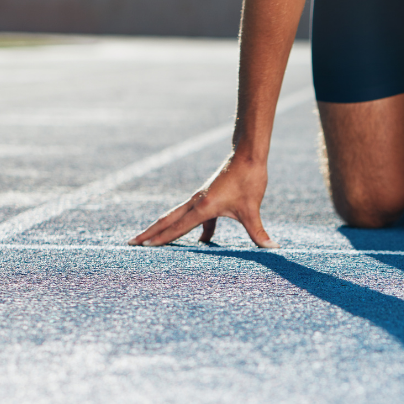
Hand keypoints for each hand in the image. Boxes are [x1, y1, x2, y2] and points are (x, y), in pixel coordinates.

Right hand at [130, 155, 274, 248]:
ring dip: (164, 229)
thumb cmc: (249, 179)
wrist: (248, 155)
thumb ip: (258, 231)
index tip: (143, 247)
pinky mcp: (208, 198)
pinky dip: (194, 229)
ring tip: (152, 241)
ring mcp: (200, 199)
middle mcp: (196, 203)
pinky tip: (203, 242)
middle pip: (167, 221)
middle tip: (130, 243)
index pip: (177, 227)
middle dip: (150, 233)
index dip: (160, 239)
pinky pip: (195, 217)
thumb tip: (272, 248)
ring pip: (177, 217)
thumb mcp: (252, 208)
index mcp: (203, 207)